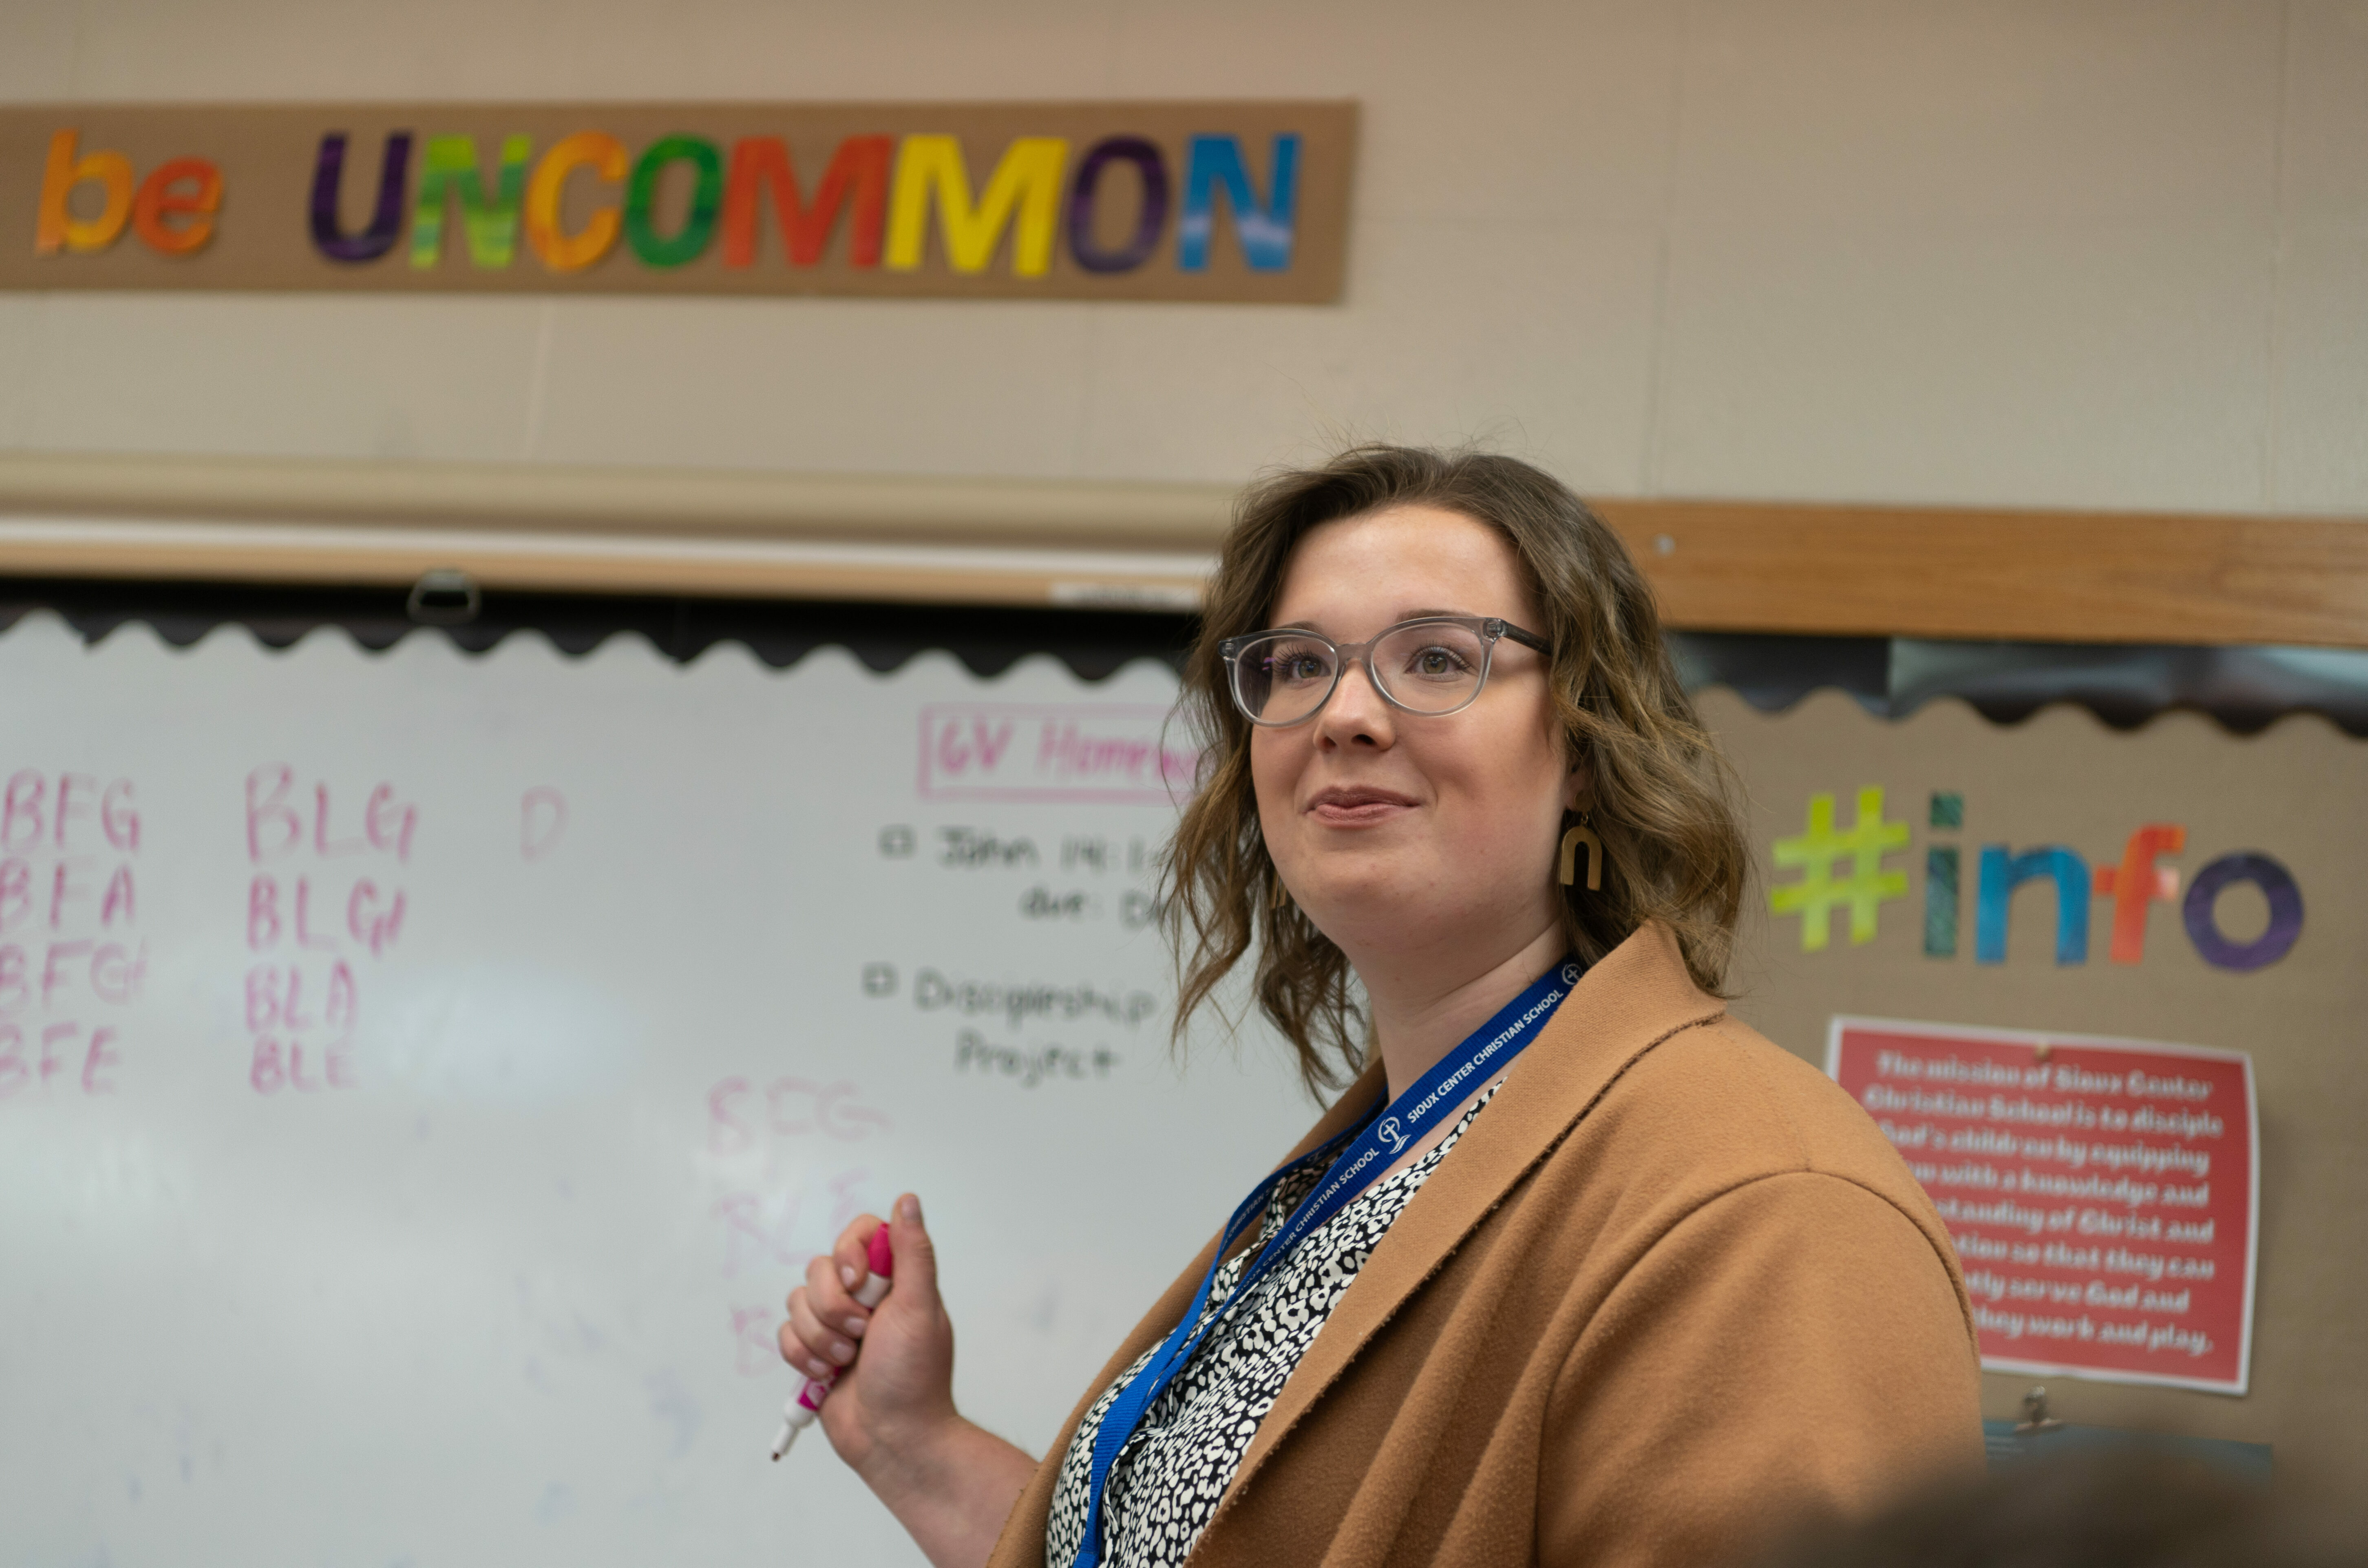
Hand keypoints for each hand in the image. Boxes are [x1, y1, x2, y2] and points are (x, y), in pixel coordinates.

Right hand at [781, 1192, 958, 1479]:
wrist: (893, 1437)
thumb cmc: (914, 1376)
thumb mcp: (920, 1308)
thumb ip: (913, 1252)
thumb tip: (907, 1199)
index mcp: (892, 1279)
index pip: (857, 1234)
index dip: (848, 1253)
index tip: (858, 1282)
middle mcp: (862, 1296)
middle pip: (818, 1268)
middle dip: (833, 1307)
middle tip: (862, 1335)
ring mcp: (835, 1324)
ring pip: (796, 1302)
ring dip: (820, 1337)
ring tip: (846, 1362)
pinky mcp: (813, 1351)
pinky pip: (785, 1334)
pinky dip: (804, 1356)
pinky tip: (828, 1377)